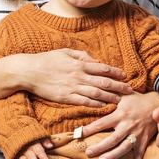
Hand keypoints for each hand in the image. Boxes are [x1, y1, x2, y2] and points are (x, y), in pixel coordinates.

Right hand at [8, 49, 132, 105]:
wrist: (29, 71)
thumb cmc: (47, 60)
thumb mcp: (65, 52)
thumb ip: (82, 56)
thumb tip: (95, 60)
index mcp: (79, 64)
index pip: (103, 68)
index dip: (115, 72)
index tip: (124, 76)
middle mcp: (78, 76)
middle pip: (103, 82)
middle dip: (118, 86)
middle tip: (129, 90)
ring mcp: (72, 87)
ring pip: (96, 94)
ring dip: (110, 97)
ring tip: (120, 100)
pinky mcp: (65, 97)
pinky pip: (83, 102)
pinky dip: (95, 104)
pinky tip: (103, 106)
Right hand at [11, 140, 51, 158]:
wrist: (16, 137)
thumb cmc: (32, 140)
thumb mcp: (39, 138)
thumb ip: (45, 141)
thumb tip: (51, 145)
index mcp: (34, 144)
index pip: (39, 151)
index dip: (43, 157)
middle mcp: (26, 149)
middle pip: (31, 156)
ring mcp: (19, 153)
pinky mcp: (13, 157)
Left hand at [82, 92, 158, 158]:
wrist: (158, 104)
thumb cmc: (136, 99)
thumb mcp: (123, 94)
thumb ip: (108, 94)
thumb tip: (92, 92)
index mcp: (121, 114)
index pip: (102, 123)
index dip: (89, 129)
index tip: (77, 134)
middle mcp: (129, 125)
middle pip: (113, 138)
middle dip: (100, 146)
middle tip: (88, 152)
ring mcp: (137, 135)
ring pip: (125, 148)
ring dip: (113, 156)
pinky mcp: (144, 141)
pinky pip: (139, 156)